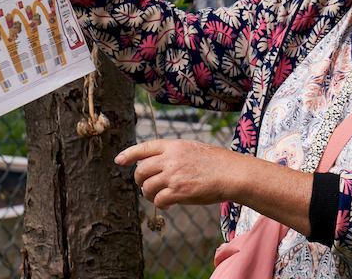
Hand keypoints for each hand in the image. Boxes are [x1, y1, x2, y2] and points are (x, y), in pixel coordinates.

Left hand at [115, 139, 244, 208]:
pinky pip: (158, 200)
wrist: (232, 174)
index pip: (145, 147)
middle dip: (140, 181)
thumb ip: (175, 155)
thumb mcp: (194, 149)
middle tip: (147, 187)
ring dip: (149, 195)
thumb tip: (158, 167)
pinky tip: (169, 205)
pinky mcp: (178, 192)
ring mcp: (173, 175)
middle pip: (141, 170)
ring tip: (159, 197)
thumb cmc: (218, 163)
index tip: (119, 160)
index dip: (129, 154)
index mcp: (174, 145)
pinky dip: (161, 204)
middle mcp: (170, 158)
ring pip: (147, 187)